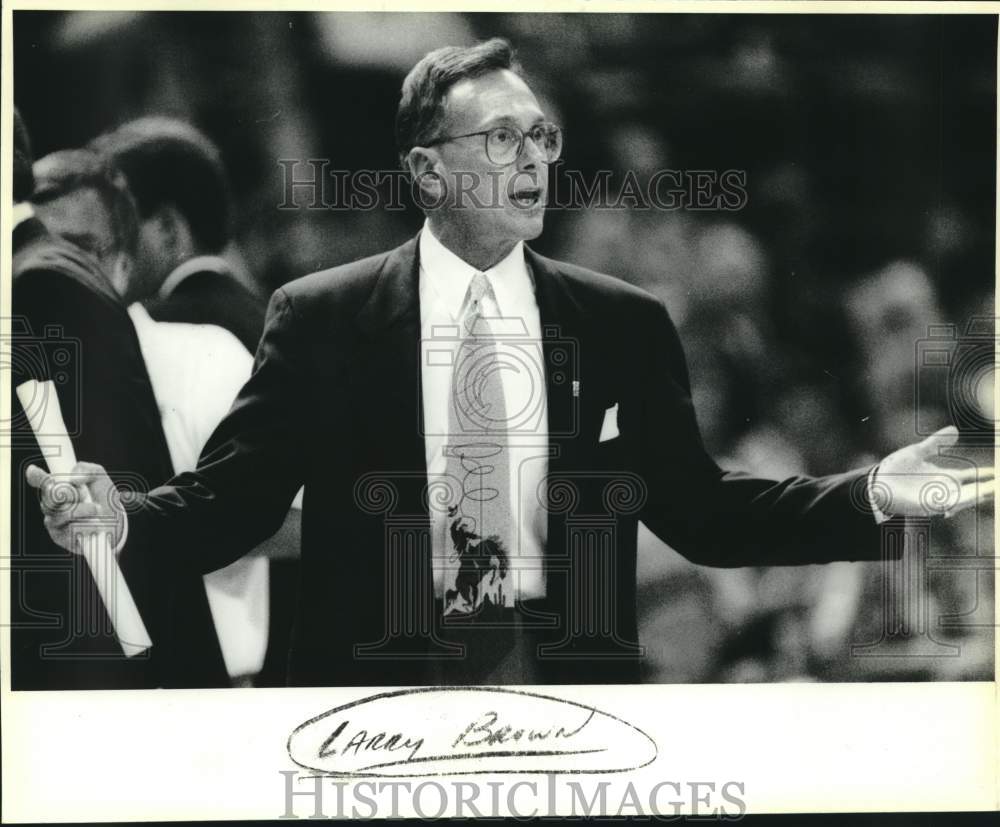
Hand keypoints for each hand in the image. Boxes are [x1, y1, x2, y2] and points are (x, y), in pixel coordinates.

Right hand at [24, 462, 124, 552]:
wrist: (115, 522)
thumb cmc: (103, 499)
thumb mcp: (101, 479)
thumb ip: (89, 470)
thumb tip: (73, 478)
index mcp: (58, 487)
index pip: (40, 480)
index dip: (37, 477)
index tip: (38, 472)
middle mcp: (52, 503)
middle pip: (49, 497)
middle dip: (69, 494)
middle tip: (83, 494)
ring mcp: (53, 520)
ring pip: (62, 514)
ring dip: (83, 510)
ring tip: (96, 509)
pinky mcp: (59, 536)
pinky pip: (70, 530)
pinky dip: (86, 525)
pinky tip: (93, 524)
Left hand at [872, 426, 994, 518]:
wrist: (877, 483)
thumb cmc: (897, 469)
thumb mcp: (918, 452)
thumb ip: (937, 443)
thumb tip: (955, 430)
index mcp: (946, 477)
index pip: (973, 476)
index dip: (987, 474)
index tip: (999, 472)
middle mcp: (946, 490)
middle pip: (975, 490)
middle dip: (990, 488)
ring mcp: (939, 499)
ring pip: (966, 499)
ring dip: (980, 495)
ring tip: (992, 490)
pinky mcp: (929, 506)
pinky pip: (948, 505)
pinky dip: (961, 501)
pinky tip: (973, 495)